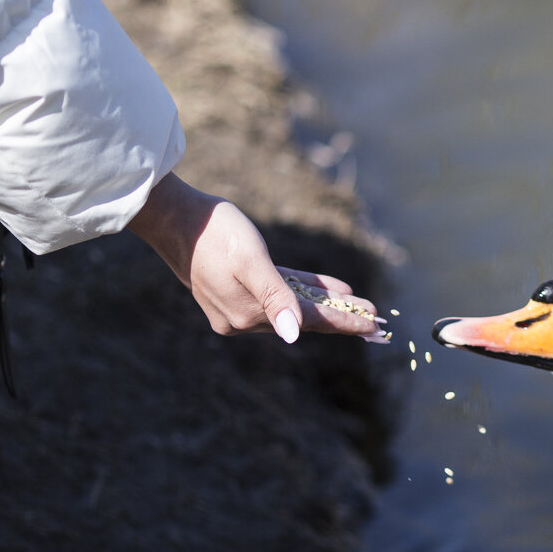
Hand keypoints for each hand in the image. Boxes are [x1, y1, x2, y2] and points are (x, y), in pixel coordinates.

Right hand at [128, 173, 387, 342]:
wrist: (175, 218)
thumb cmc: (215, 233)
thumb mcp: (251, 260)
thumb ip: (276, 296)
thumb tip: (293, 333)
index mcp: (249, 315)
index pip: (308, 321)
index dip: (343, 323)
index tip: (373, 327)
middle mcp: (243, 318)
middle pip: (304, 317)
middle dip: (341, 318)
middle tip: (377, 321)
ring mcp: (238, 306)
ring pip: (294, 305)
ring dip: (326, 304)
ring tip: (360, 304)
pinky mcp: (237, 289)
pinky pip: (280, 292)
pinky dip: (304, 290)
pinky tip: (331, 291)